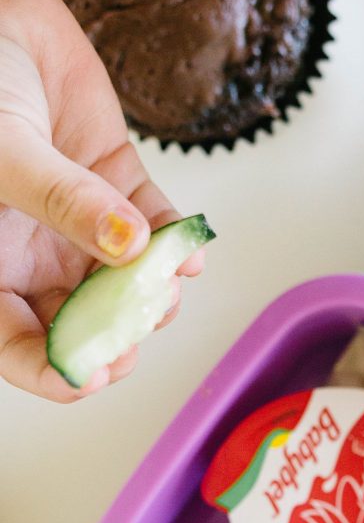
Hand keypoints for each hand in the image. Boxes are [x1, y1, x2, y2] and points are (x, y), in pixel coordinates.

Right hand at [0, 0, 203, 401]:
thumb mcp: (3, 149)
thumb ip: (62, 202)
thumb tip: (128, 249)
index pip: (18, 346)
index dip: (56, 371)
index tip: (95, 373)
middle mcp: (32, 260)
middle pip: (82, 325)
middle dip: (118, 334)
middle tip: (142, 327)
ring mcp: (80, 229)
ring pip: (126, 285)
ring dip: (154, 293)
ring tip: (165, 281)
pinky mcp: (120, 192)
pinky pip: (156, 232)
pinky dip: (176, 246)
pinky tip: (186, 251)